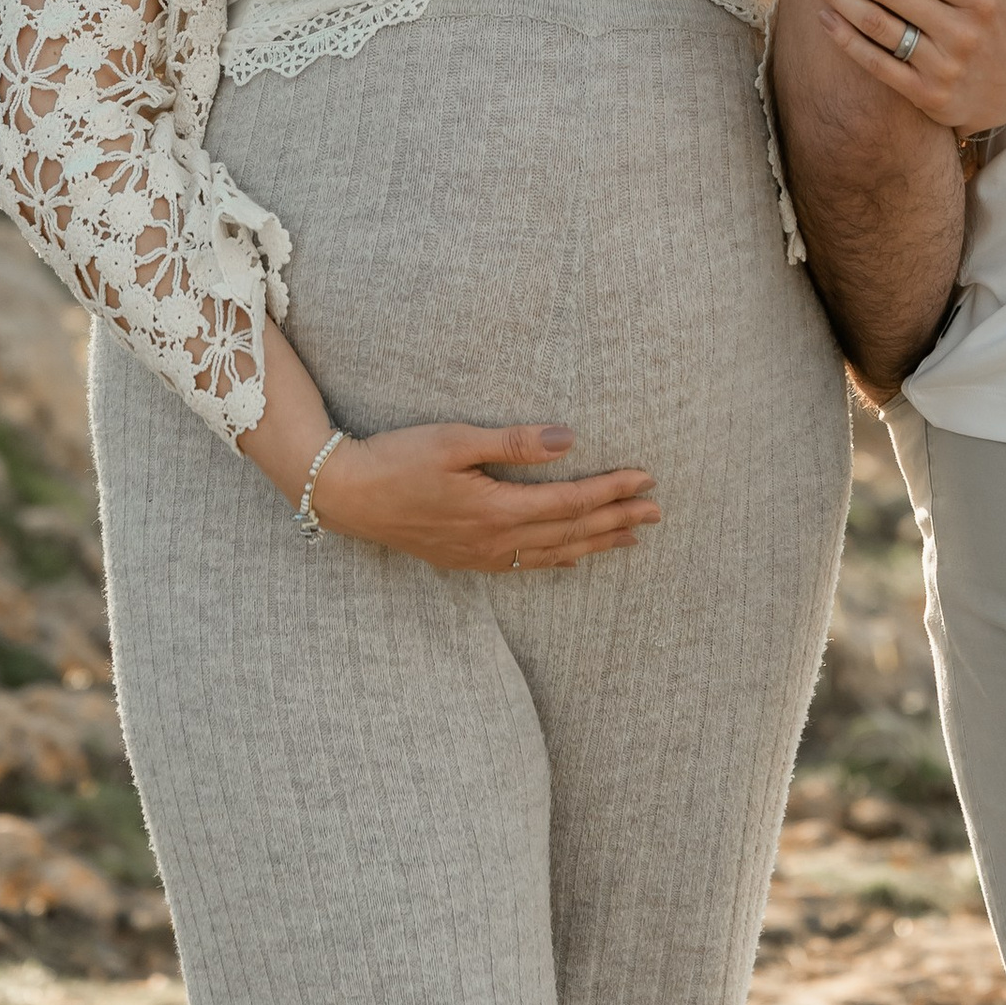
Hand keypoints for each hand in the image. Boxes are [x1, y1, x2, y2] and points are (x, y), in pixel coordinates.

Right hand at [265, 416, 661, 571]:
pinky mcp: (467, 560)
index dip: (611, 490)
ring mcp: (481, 555)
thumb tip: (567, 439)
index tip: (646, 479)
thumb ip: (513, 443)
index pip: (570, 501)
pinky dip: (559, 560)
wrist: (348, 496)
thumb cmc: (398, 459)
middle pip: (571, 532)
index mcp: (497, 509)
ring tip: (632, 537)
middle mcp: (495, 540)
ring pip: (553, 554)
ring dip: (596, 543)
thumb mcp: (455, 439)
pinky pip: (526, 565)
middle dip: (617, 520)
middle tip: (658, 512)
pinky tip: (574, 558)